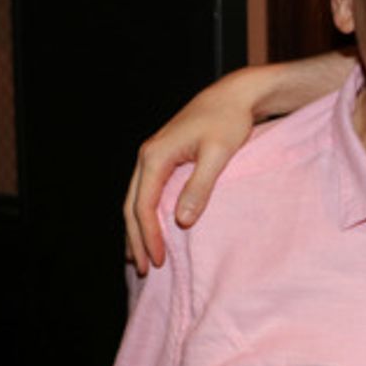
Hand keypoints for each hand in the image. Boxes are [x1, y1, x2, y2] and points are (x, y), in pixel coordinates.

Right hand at [124, 77, 257, 273]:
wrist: (234, 96)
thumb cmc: (230, 121)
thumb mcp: (219, 154)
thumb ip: (200, 186)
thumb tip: (181, 220)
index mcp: (156, 155)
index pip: (143, 205)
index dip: (148, 236)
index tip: (157, 261)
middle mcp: (147, 155)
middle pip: (132, 205)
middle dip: (136, 238)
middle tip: (144, 269)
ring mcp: (153, 155)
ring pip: (135, 199)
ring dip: (137, 229)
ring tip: (140, 257)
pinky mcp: (163, 157)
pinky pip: (146, 191)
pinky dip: (144, 214)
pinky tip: (150, 229)